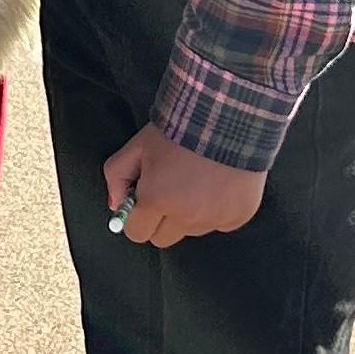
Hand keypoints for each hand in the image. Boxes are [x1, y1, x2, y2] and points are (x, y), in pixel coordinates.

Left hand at [102, 125, 265, 248]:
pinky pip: (220, 224)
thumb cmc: (181, 128)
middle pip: (163, 239)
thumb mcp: (138, 146)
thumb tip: (116, 205)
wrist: (229, 114)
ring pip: (192, 231)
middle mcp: (186, 216)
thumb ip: (117, 176)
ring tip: (198, 181)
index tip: (143, 203)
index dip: (137, 218)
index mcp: (157, 199)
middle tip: (170, 191)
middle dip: (161, 220)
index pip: (137, 233)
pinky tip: (219, 184)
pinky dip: (218, 210)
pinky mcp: (239, 216)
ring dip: (190, 215)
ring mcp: (215, 219)